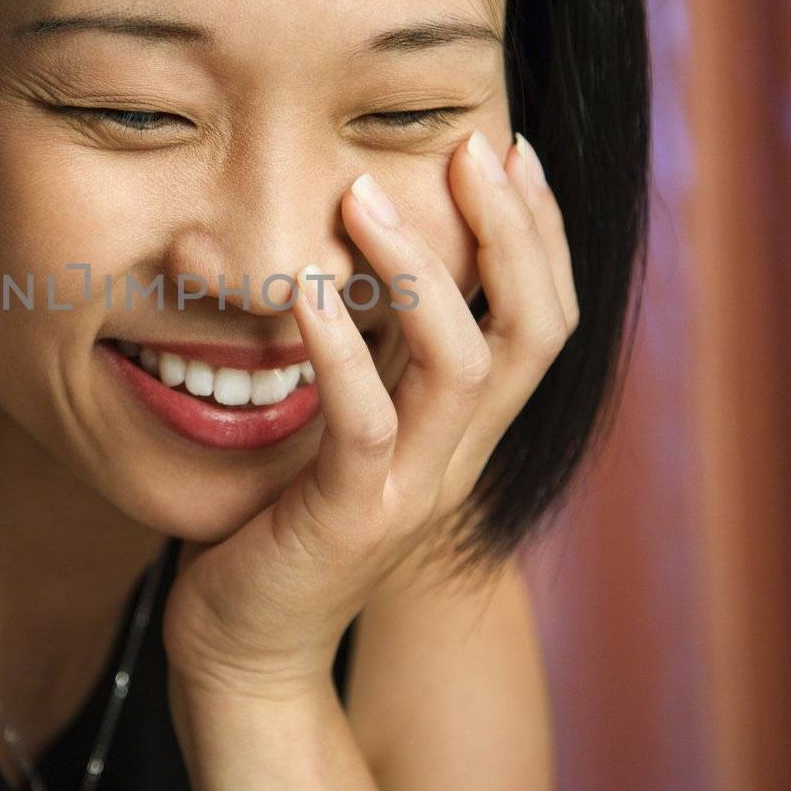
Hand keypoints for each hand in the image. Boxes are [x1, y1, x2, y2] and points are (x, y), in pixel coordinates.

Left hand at [161, 128, 579, 700]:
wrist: (248, 648)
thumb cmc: (285, 520)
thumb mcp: (348, 421)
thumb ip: (374, 354)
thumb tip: (362, 251)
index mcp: (465, 428)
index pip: (542, 318)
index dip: (539, 232)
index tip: (507, 149)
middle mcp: (459, 456)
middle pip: (535, 330)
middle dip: (514, 228)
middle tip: (474, 142)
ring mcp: (411, 492)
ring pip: (464, 369)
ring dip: (425, 271)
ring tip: (364, 195)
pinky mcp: (349, 519)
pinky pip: (365, 425)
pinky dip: (340, 350)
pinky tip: (307, 290)